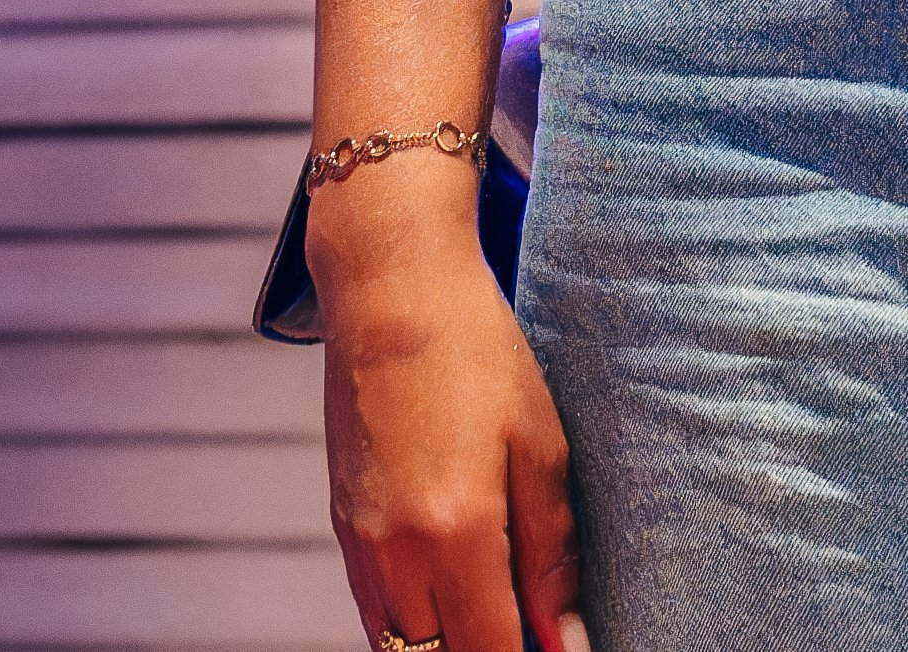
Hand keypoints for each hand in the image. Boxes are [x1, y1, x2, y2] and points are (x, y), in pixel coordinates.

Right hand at [315, 172, 583, 651]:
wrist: (389, 292)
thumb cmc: (478, 356)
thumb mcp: (541, 448)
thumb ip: (551, 555)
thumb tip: (564, 639)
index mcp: (457, 536)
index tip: (559, 650)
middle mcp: (396, 554)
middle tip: (530, 629)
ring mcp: (360, 543)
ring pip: (398, 644)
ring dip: (447, 643)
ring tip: (497, 611)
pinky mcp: (343, 525)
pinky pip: (374, 608)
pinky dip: (413, 619)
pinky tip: (455, 589)